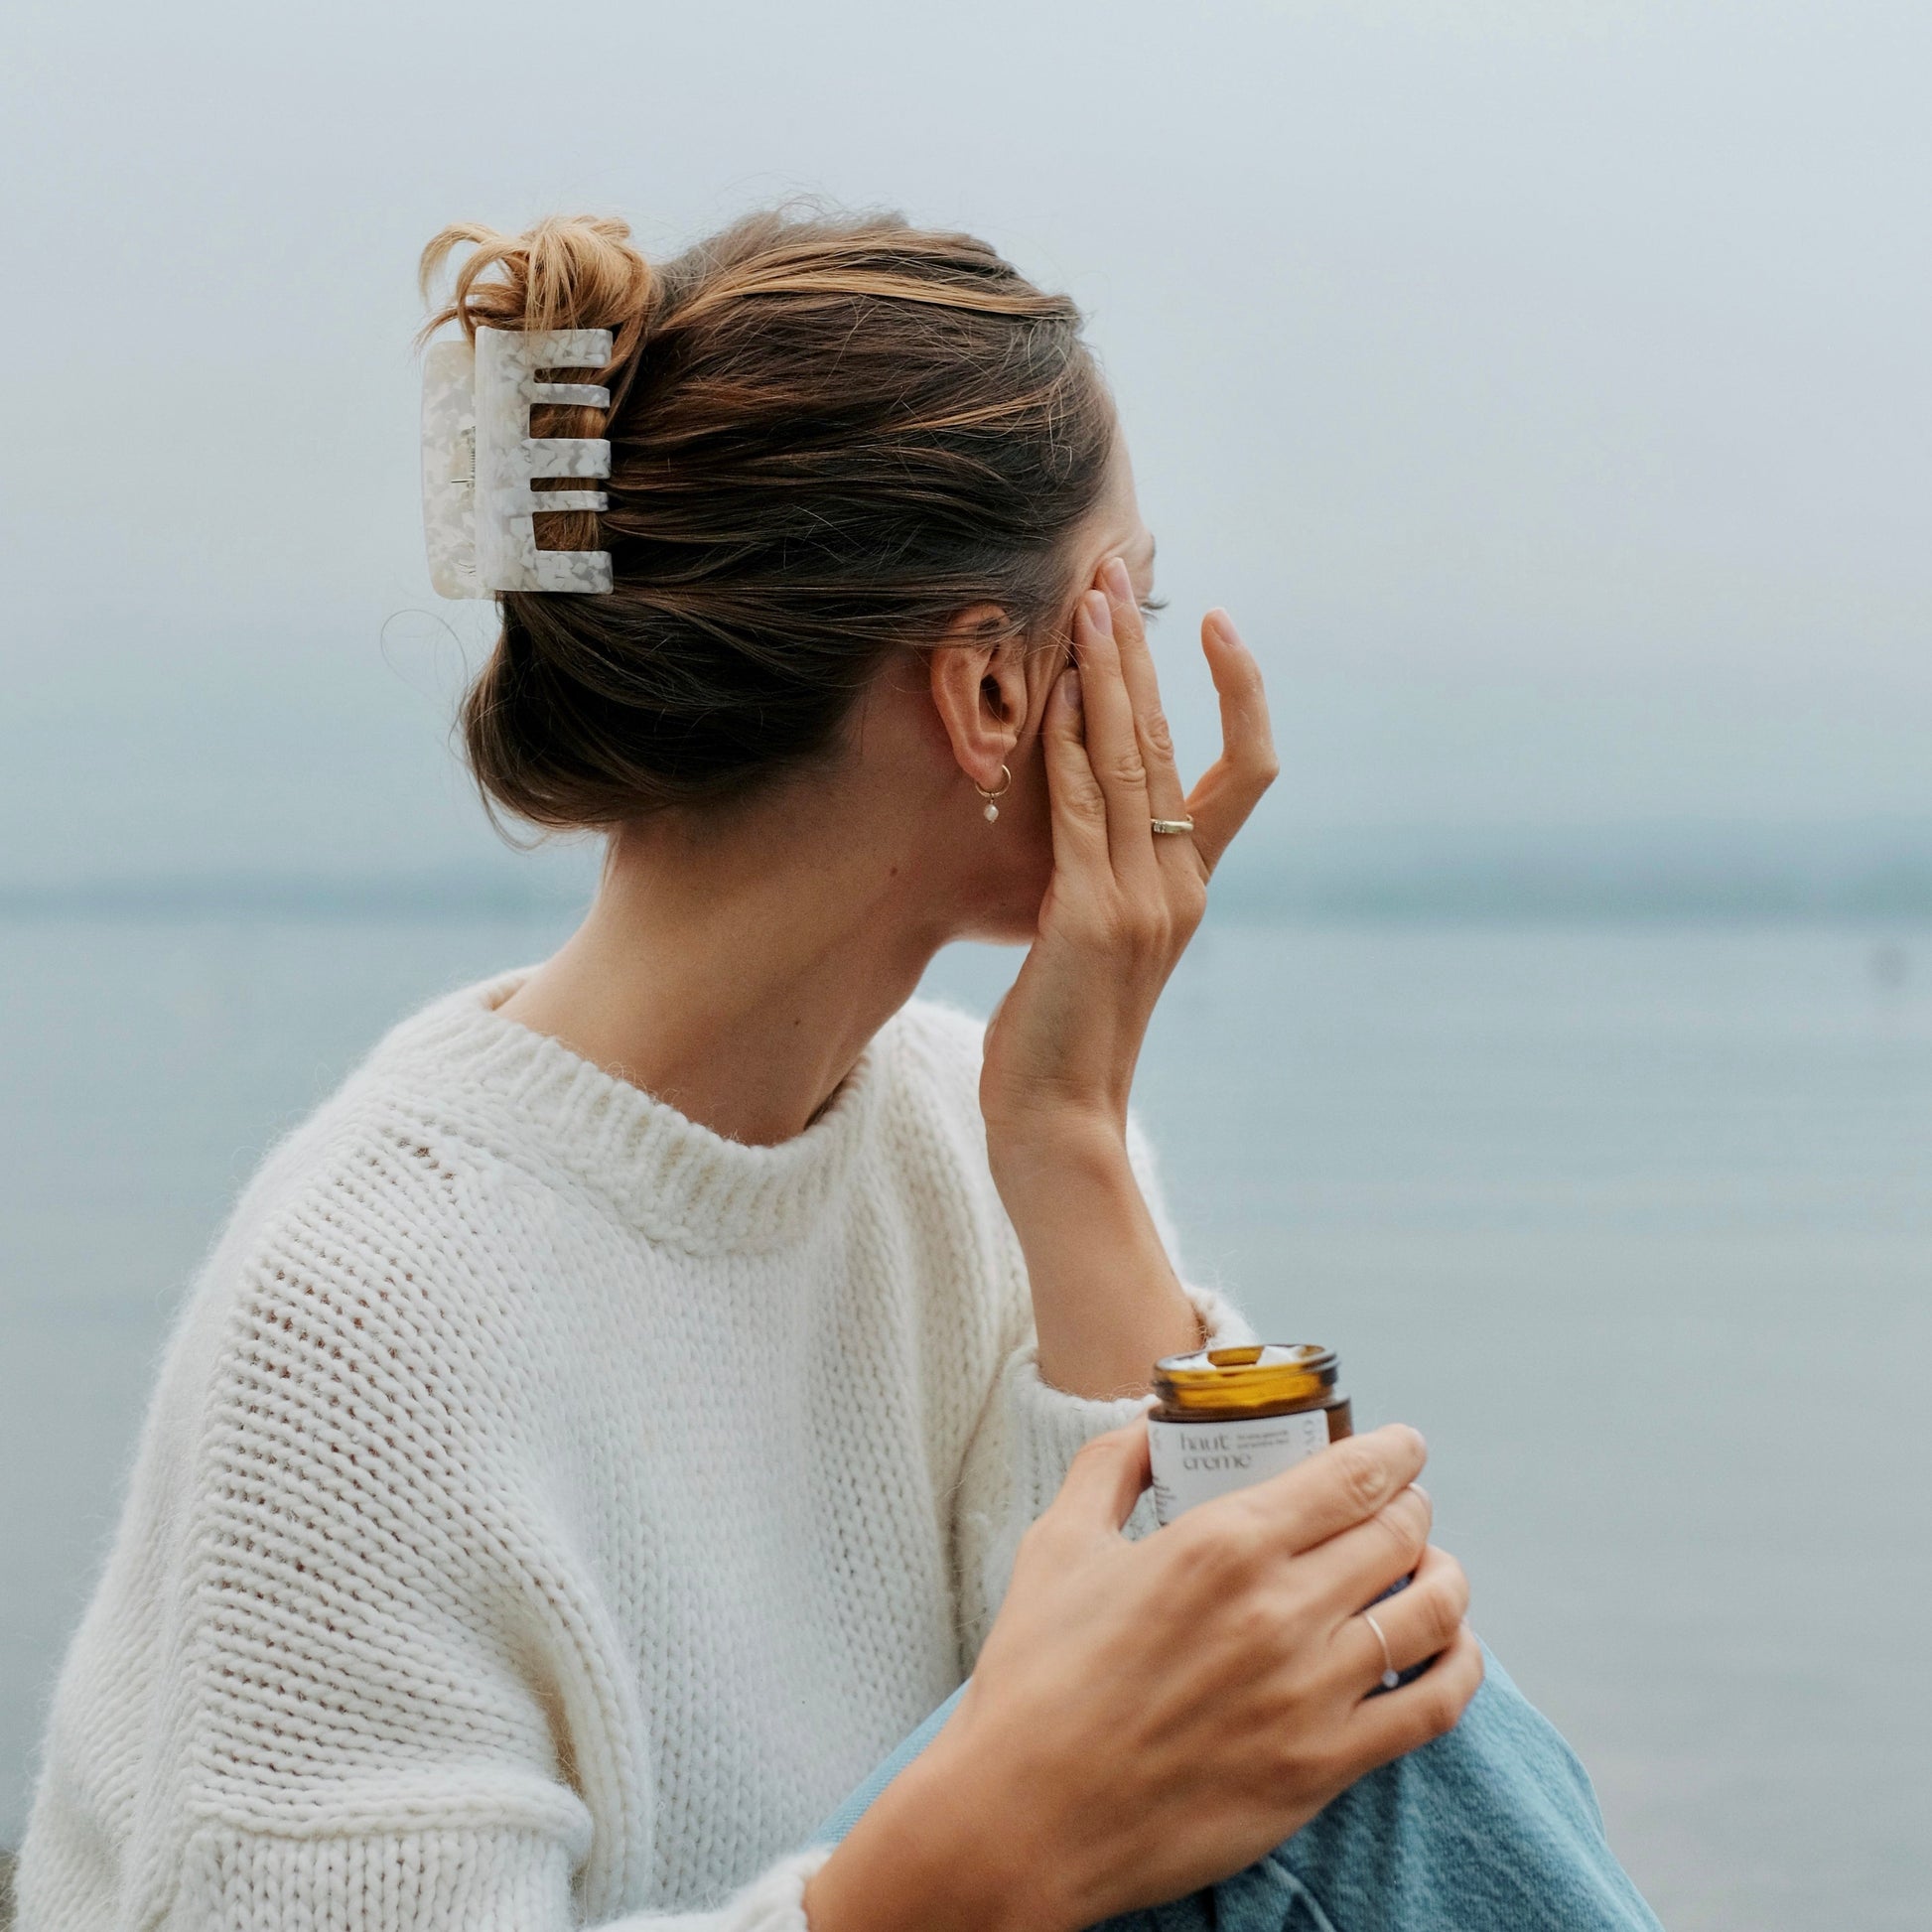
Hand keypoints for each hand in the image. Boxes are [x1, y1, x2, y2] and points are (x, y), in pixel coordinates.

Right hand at [803, 1422, 1482, 1931]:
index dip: (1394, 1453)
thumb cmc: (1034, 1678)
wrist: (1025, 1819)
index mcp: (1221, 1544)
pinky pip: (1432, 1707)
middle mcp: (1279, 1610)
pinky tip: (1451, 1651)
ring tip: (1434, 1570)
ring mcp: (1309, 1693)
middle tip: (1405, 1506)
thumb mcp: (1057, 1544)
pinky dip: (1459, 1667)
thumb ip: (1109, 1467)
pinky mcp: (1322, 1768)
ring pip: (1430, 1613)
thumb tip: (1148, 1426)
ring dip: (1445, 1578)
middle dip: (1413, 1508)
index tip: (1404, 1446)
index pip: (1350, 1476)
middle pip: (1398, 1534)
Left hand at [978, 561, 1276, 1154]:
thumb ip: (1104, 883)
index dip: (1240, 694)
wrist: (1060, 1127)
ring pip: (1135, 761)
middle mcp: (1181, 887)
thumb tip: (1081, 827)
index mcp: (1191, 890)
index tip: (1211, 625)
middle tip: (1117, 571)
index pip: (1245, 770)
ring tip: (1089, 601)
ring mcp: (1143, 902)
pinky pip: (1083, 810)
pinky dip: (1069, 747)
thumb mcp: (1096, 950)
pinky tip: (1053, 693)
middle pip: (1178, 742)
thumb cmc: (1065, 1042)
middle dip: (1142, 652)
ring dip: (1108, 674)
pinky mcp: (1089, 918)